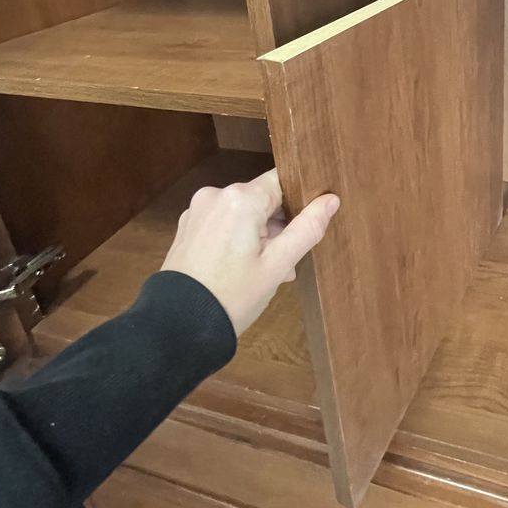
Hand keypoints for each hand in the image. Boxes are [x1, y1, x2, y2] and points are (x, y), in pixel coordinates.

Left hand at [160, 169, 338, 335]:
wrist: (177, 326)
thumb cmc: (232, 296)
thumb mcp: (277, 265)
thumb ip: (307, 228)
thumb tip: (330, 200)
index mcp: (240, 199)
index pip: (282, 181)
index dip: (300, 201)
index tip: (307, 226)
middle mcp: (216, 195)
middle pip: (262, 199)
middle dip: (279, 226)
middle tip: (286, 263)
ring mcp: (198, 211)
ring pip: (243, 214)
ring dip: (260, 236)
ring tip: (265, 274)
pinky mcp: (188, 227)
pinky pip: (223, 224)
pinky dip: (237, 240)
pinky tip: (243, 271)